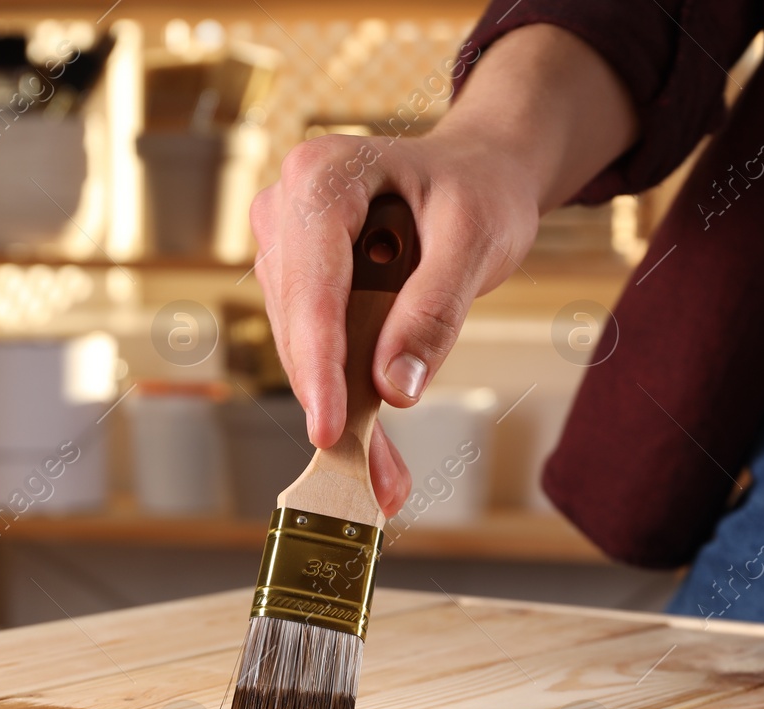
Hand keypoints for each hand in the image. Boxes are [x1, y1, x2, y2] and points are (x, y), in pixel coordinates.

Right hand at [248, 24, 636, 516]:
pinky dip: (345, 398)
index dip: (321, 362)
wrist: (477, 173)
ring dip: (340, 410)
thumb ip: (435, 308)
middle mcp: (285, 207)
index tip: (330, 428)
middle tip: (375, 479)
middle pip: (299, 325)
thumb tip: (394, 387)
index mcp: (323, 177)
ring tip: (383, 473)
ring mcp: (284, 247)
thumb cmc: (478, 189)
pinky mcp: (296, 283)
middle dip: (335, 402)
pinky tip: (374, 448)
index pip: (312, 284)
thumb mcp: (477, 238)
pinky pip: (314, 350)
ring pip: (301, 347)